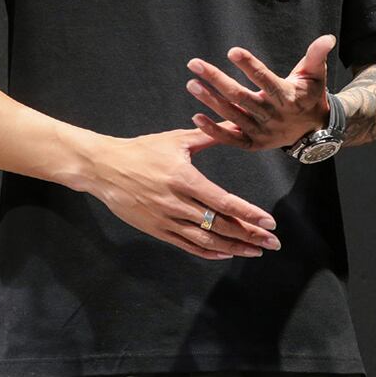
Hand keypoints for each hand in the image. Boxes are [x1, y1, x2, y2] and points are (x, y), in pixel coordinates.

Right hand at [87, 128, 281, 259]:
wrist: (104, 168)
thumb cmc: (141, 151)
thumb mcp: (174, 140)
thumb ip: (207, 135)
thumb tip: (234, 123)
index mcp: (184, 179)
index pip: (223, 202)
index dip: (248, 215)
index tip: (268, 223)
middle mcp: (176, 203)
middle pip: (219, 225)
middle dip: (249, 236)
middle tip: (272, 243)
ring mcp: (166, 220)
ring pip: (206, 241)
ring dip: (233, 248)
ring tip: (254, 252)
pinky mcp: (156, 230)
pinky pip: (187, 246)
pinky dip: (208, 252)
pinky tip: (225, 253)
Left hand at [185, 34, 336, 150]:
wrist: (313, 130)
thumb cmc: (310, 96)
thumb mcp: (316, 75)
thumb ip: (317, 56)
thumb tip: (328, 37)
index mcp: (288, 97)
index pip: (266, 80)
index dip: (250, 66)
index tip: (232, 52)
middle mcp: (273, 115)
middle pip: (241, 97)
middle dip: (217, 80)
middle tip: (195, 64)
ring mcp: (262, 132)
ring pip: (233, 116)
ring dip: (211, 101)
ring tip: (192, 84)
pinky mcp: (254, 143)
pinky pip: (231, 139)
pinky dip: (214, 130)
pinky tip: (196, 117)